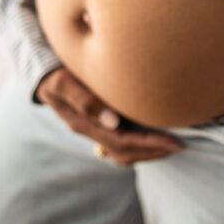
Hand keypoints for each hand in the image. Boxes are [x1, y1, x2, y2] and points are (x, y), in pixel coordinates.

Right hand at [36, 67, 185, 164]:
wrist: (41, 71)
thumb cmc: (54, 72)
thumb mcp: (62, 82)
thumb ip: (83, 99)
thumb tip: (112, 121)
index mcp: (84, 124)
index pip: (122, 142)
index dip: (150, 144)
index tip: (174, 142)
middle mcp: (92, 130)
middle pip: (126, 152)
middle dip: (154, 151)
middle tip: (182, 145)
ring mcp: (95, 127)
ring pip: (123, 150)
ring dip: (148, 149)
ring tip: (173, 143)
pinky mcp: (100, 120)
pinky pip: (122, 139)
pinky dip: (140, 140)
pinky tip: (155, 131)